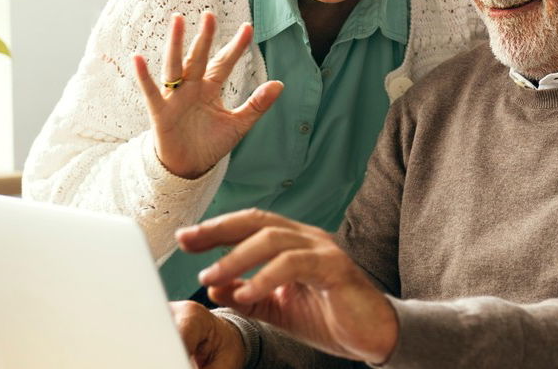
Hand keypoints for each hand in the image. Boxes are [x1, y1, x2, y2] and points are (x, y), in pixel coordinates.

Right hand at [134, 12, 283, 177]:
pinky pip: (150, 91)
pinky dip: (144, 76)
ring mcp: (174, 97)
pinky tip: (137, 58)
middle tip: (210, 15)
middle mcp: (191, 87)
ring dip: (175, 44)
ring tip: (177, 21)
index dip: (236, 47)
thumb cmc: (210, 143)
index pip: (224, 62)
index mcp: (210, 88)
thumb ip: (257, 105)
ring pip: (175, 66)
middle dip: (204, 37)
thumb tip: (280, 84)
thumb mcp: (238, 124)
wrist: (188, 167)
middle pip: (198, 57)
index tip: (249, 27)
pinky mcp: (160, 112)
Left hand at [176, 209, 398, 363]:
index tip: (184, 239)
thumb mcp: (278, 310)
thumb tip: (214, 288)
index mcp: (292, 243)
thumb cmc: (330, 318)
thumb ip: (248, 297)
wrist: (373, 336)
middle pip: (256, 220)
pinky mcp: (334, 268)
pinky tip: (246, 293)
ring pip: (272, 238)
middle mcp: (306, 238)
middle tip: (187, 242)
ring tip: (210, 276)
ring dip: (235, 257)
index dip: (215, 229)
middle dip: (217, 229)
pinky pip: (294, 264)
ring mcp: (322, 249)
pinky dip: (265, 277)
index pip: (248, 225)